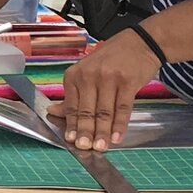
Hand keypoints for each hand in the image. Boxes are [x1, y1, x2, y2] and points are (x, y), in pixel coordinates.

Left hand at [52, 28, 162, 151]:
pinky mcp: (127, 81)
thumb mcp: (86, 73)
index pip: (71, 106)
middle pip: (86, 110)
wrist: (140, 43)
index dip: (71, 125)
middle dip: (85, 132)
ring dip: (102, 132)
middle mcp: (89, 75)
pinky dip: (120, 124)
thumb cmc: (112, 59)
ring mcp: (109, 78)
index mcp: (75, 75)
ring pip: (104, 111)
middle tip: (85, 148)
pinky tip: (117, 136)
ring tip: (101, 147)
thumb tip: (53, 112)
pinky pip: (122, 108)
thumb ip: (72, 95)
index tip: (70, 141)